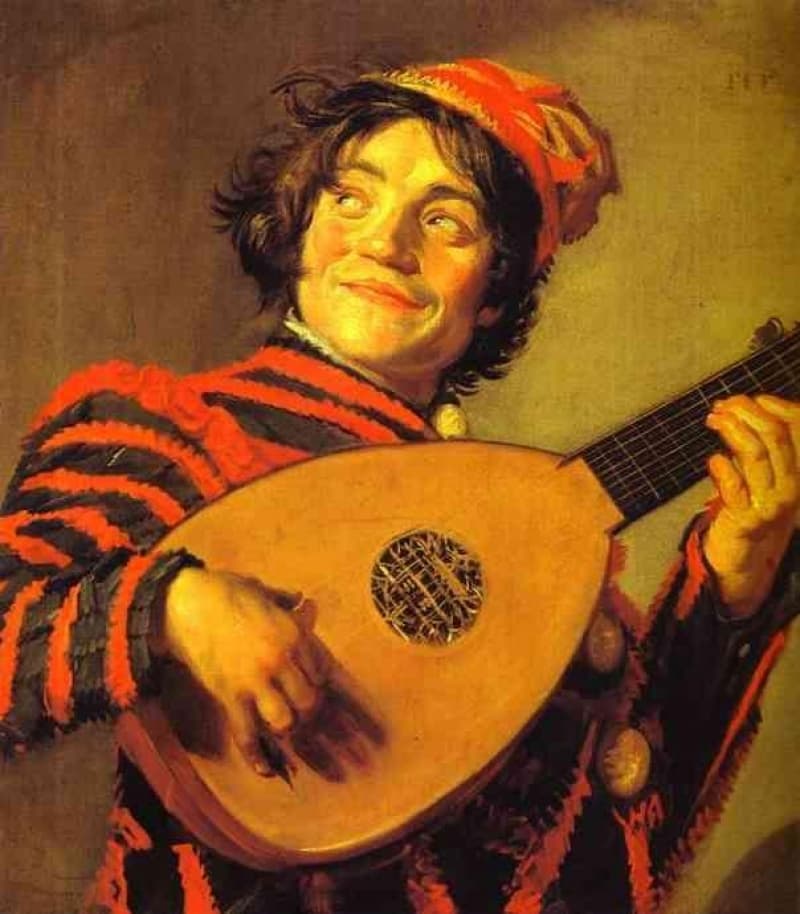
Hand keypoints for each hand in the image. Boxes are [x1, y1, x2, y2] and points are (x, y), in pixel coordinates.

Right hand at [150, 566, 328, 774]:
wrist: (184, 602)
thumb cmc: (224, 591)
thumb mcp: (262, 589)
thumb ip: (284, 599)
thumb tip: (300, 599)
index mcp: (292, 633)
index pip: (321, 670)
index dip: (318, 682)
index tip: (312, 686)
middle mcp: (279, 660)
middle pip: (309, 700)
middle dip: (308, 711)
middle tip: (299, 711)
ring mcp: (254, 680)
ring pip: (284, 721)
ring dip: (286, 730)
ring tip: (283, 729)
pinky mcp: (228, 696)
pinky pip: (247, 735)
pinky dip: (256, 757)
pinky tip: (265, 770)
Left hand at [704, 394, 799, 617]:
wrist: (744, 552)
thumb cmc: (748, 503)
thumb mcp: (758, 470)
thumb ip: (754, 442)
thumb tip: (734, 406)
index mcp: (798, 470)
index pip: (796, 427)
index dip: (772, 406)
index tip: (748, 398)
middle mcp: (791, 486)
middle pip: (776, 436)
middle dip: (748, 413)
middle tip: (725, 404)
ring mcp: (771, 503)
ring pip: (756, 456)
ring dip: (733, 432)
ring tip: (715, 420)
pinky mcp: (747, 519)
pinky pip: (734, 487)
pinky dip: (722, 468)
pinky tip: (713, 459)